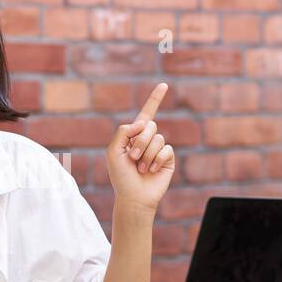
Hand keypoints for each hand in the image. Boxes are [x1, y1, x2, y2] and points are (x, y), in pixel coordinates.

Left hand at [106, 82, 174, 212]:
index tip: (164, 85)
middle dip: (140, 142)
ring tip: (141, 168)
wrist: (133, 197)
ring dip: (146, 155)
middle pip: (150, 125)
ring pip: (158, 138)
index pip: (146, 113)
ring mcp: (159, 149)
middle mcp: (148, 139)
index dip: (155, 99)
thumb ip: (123, 131)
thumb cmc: (120, 176)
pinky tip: (151, 171)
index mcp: (134, 135)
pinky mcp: (168, 159)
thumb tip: (143, 123)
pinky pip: (166, 150)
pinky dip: (156, 160)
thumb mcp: (113, 151)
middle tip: (133, 158)